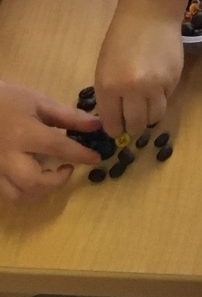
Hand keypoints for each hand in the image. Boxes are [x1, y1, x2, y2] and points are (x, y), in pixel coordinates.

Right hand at [0, 81, 102, 200]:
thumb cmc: (9, 100)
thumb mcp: (40, 102)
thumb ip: (68, 116)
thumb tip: (96, 125)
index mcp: (24, 134)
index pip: (58, 148)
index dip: (81, 155)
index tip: (96, 158)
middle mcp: (8, 156)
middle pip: (33, 183)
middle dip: (56, 182)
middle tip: (67, 169)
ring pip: (17, 196)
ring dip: (39, 192)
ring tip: (50, 176)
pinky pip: (6, 195)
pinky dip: (23, 193)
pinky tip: (32, 180)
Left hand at [94, 0, 185, 138]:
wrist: (150, 13)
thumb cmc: (121, 38)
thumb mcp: (105, 68)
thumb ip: (109, 94)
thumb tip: (115, 118)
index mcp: (109, 86)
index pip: (112, 123)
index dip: (115, 129)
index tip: (117, 128)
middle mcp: (133, 90)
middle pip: (135, 125)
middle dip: (132, 126)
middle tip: (132, 121)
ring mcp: (156, 85)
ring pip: (155, 117)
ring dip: (149, 116)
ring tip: (146, 106)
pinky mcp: (174, 79)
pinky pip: (167, 99)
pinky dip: (161, 98)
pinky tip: (156, 84)